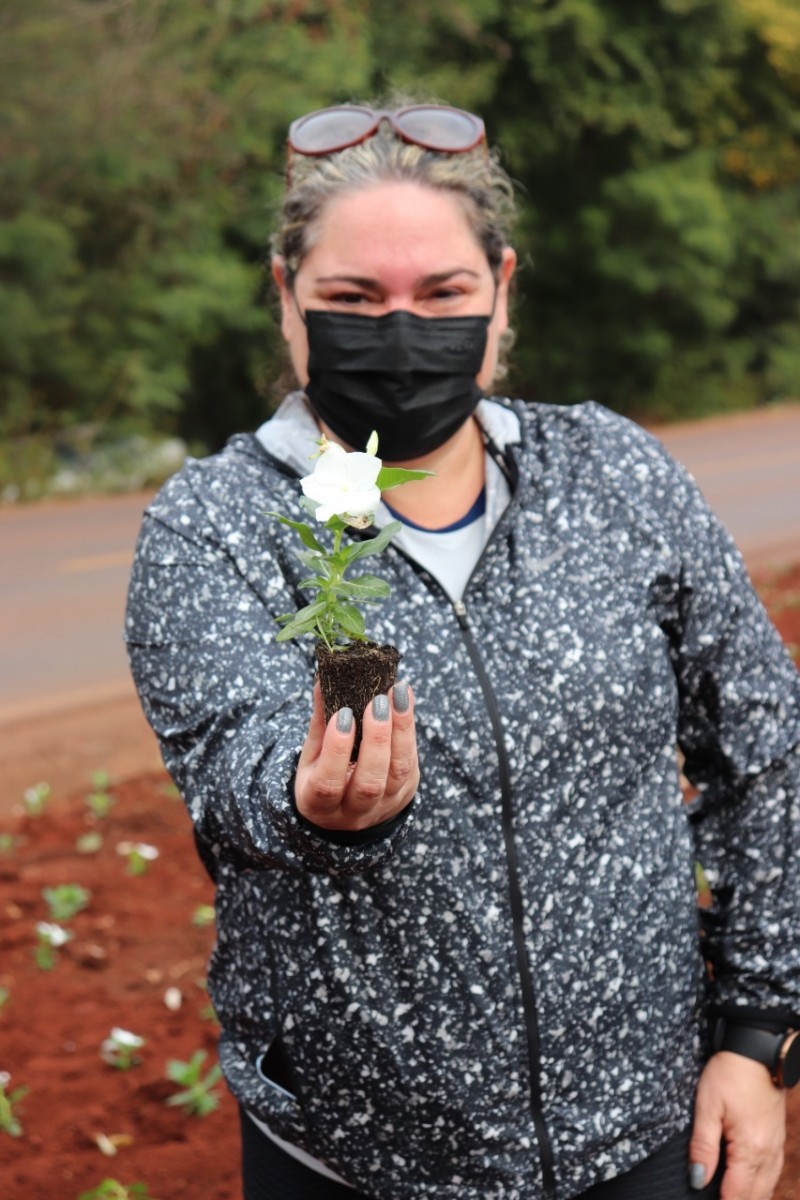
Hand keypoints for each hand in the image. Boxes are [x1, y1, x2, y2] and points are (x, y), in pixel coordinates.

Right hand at [294, 679, 418, 831]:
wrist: (348, 812)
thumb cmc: (323, 776)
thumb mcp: (312, 756)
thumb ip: (319, 722)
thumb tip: (324, 678)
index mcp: (319, 805)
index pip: (328, 785)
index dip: (336, 751)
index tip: (344, 716)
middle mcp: (354, 813)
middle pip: (369, 783)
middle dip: (377, 740)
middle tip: (378, 701)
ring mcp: (384, 805)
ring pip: (399, 771)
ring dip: (401, 730)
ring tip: (399, 694)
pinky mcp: (406, 792)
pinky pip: (411, 762)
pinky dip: (409, 730)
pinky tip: (405, 701)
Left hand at [689, 1051, 785, 1199]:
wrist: (757, 1052)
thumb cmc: (729, 1075)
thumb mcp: (707, 1107)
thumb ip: (702, 1147)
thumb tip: (697, 1181)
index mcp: (750, 1150)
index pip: (737, 1194)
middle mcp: (768, 1155)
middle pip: (755, 1197)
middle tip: (716, 1199)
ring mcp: (777, 1148)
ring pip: (766, 1189)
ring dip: (749, 1197)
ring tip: (727, 1195)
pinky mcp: (778, 1140)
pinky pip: (772, 1174)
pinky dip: (760, 1186)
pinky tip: (748, 1186)